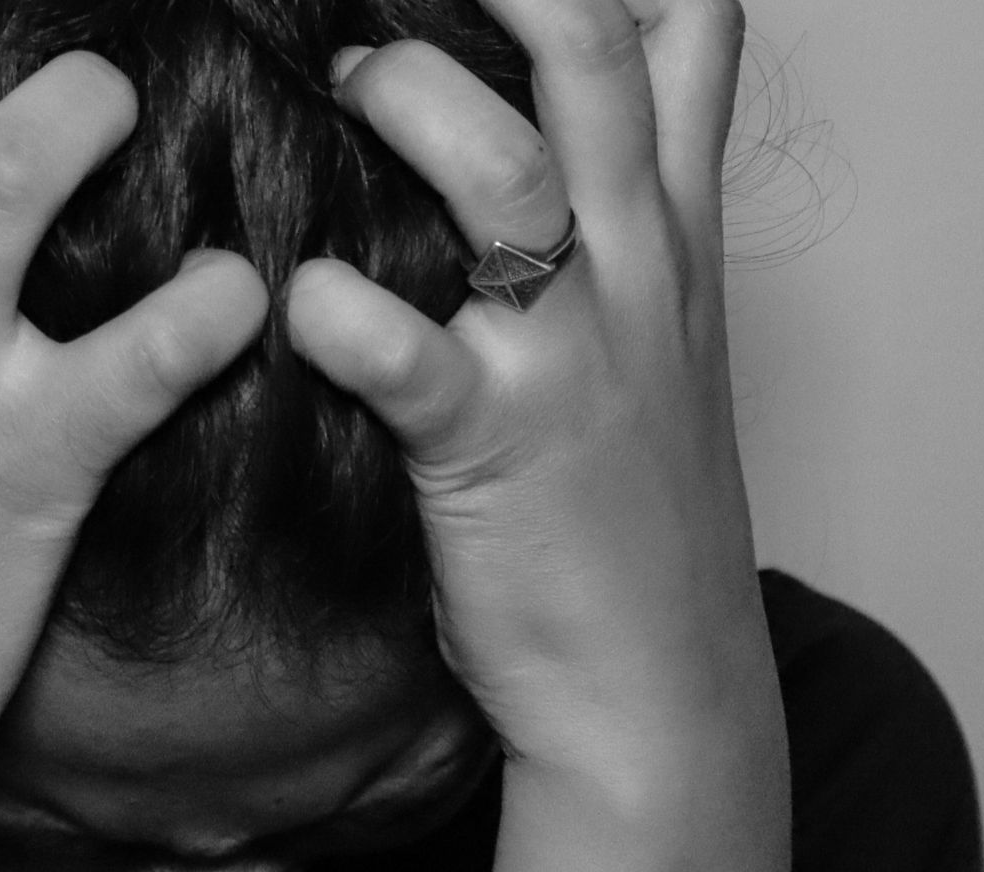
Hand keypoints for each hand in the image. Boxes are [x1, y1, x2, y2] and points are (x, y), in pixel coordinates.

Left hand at [287, 0, 778, 785]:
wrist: (661, 691)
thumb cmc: (631, 517)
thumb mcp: (659, 347)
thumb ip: (619, 229)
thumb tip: (526, 132)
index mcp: (672, 238)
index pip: (685, 38)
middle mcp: (635, 272)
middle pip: (594, 58)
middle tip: (384, 4)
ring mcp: (568, 358)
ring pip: (507, 177)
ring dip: (413, 107)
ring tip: (341, 88)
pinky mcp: (492, 450)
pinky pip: (407, 355)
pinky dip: (341, 312)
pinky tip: (297, 300)